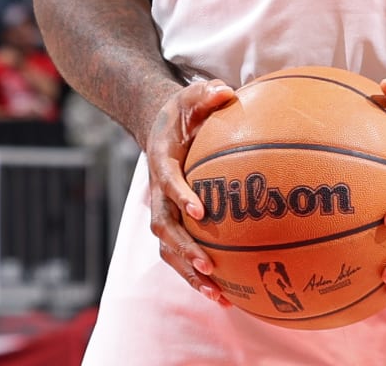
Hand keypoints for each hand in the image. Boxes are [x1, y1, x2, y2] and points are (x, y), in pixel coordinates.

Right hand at [145, 79, 236, 307]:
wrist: (160, 127)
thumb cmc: (183, 112)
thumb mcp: (192, 95)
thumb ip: (206, 94)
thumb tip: (227, 92)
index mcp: (161, 161)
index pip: (167, 181)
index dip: (180, 196)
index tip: (199, 211)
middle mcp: (158, 192)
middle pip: (164, 227)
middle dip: (184, 248)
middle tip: (209, 264)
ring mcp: (163, 211)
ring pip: (168, 248)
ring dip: (189, 272)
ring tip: (216, 293)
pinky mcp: (173, 223)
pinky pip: (180, 253)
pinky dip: (196, 274)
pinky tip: (223, 294)